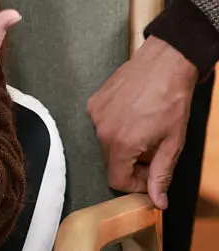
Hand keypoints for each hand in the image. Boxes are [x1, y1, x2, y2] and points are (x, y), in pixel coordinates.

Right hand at [87, 36, 196, 208]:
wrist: (163, 64)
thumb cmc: (172, 101)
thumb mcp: (172, 143)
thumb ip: (161, 174)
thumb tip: (158, 201)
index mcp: (120, 143)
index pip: (116, 180)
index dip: (136, 184)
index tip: (151, 174)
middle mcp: (101, 129)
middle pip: (111, 162)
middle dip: (132, 164)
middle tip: (153, 151)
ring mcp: (95, 113)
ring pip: (106, 143)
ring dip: (124, 145)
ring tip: (145, 130)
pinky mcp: (94, 101)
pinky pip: (102, 124)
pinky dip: (117, 127)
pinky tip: (134, 115)